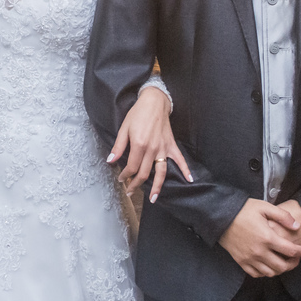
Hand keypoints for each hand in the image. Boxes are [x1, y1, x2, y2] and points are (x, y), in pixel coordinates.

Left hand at [108, 86, 191, 200]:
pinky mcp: (171, 145)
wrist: (154, 102)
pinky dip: (185, 170)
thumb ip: (118, 146)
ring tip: (153, 198)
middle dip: (136, 185)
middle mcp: (152, 149)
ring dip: (156, 187)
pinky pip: (179, 160)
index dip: (125, 175)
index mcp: (139, 145)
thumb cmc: (137, 114)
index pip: (132, 167)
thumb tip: (111, 160)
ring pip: (161, 172)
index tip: (121, 179)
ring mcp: (163, 148)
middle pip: (144, 173)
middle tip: (130, 192)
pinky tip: (190, 180)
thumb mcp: (124, 128)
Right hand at [218, 199, 300, 277]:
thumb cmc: (243, 210)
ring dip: (280, 270)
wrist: (220, 217)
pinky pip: (256, 274)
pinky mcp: (241, 261)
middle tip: (296, 257)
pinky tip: (268, 266)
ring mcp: (249, 258)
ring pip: (270, 273)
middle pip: (282, 266)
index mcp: (267, 237)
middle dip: (294, 263)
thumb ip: (283, 216)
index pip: (291, 251)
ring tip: (283, 262)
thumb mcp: (264, 207)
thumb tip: (296, 225)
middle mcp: (259, 251)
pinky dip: (265, 273)